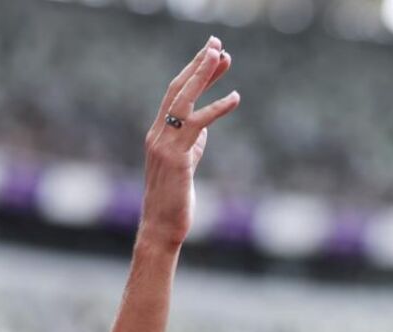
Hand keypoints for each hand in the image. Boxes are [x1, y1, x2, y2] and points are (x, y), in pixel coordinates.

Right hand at [139, 36, 239, 246]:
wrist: (160, 227)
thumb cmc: (174, 201)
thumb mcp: (185, 166)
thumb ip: (192, 145)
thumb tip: (204, 131)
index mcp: (159, 134)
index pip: (176, 95)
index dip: (194, 73)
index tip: (212, 56)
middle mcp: (157, 134)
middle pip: (177, 89)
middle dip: (198, 64)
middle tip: (216, 43)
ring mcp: (164, 144)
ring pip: (183, 100)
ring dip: (203, 75)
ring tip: (221, 56)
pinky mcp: (176, 157)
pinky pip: (198, 125)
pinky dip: (217, 108)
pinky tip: (235, 97)